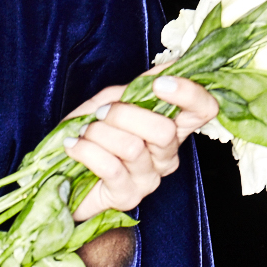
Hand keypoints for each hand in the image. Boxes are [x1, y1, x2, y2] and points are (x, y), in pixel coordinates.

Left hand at [64, 75, 218, 221]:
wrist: (64, 175)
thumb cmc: (90, 137)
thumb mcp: (109, 103)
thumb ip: (134, 88)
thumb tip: (163, 70)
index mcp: (171, 128)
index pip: (203, 110)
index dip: (189, 93)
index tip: (159, 83)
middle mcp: (166, 155)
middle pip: (165, 131)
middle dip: (125, 114)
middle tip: (101, 114)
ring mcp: (150, 178)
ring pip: (133, 148)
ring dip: (100, 133)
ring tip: (84, 133)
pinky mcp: (128, 197)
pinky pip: (111, 168)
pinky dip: (86, 150)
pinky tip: (73, 145)